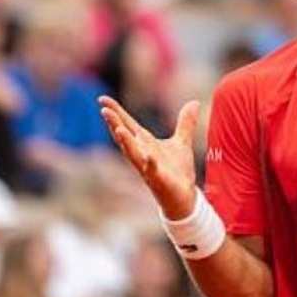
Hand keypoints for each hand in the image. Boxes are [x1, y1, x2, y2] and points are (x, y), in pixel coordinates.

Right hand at [99, 96, 200, 219]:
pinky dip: (150, 164)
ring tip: (118, 130)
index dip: (116, 112)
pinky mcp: (159, 181)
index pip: (128, 125)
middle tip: (104, 110)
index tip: (102, 99)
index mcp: (146, 144)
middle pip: (125, 137)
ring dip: (125, 143)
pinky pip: (152, 172)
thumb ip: (185, 122)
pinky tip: (149, 156)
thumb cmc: (178, 171)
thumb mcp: (182, 142)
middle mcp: (142, 154)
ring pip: (133, 154)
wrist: (185, 197)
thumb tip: (194, 102)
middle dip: (114, 124)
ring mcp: (148, 168)